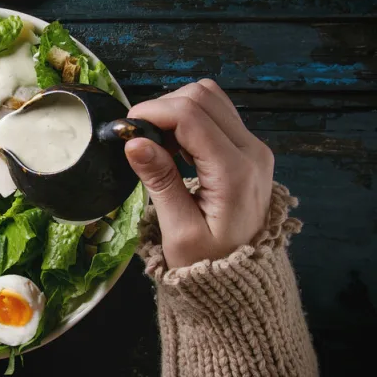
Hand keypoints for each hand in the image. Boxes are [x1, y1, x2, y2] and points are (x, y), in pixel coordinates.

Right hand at [124, 80, 273, 268]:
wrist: (244, 280)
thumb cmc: (208, 262)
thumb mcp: (179, 231)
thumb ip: (160, 181)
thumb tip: (134, 141)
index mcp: (235, 171)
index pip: (190, 116)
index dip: (152, 112)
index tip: (124, 129)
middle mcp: (251, 150)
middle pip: (202, 96)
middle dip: (162, 107)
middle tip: (138, 136)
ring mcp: (253, 147)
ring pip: (210, 97)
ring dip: (176, 109)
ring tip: (156, 141)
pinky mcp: (248, 149)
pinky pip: (217, 112)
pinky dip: (189, 116)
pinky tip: (174, 143)